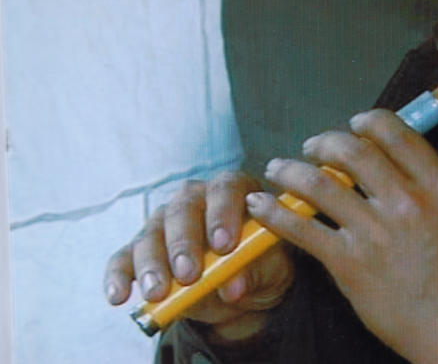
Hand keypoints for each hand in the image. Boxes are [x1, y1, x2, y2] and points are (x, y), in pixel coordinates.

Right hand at [103, 172, 294, 339]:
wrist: (241, 288)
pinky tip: (119, 296)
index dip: (223, 214)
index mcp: (233, 191)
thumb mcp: (270, 270)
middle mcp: (195, 199)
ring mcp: (164, 222)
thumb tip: (232, 287)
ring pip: (151, 234)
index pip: (226, 189)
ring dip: (152, 264)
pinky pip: (124, 257)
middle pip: (182, 209)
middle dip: (184, 243)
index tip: (224, 245)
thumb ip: (255, 273)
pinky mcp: (142, 249)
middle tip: (189, 274)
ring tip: (157, 293)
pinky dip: (119, 276)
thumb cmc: (260, 266)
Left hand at [245, 110, 437, 363]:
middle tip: (311, 146)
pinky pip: (301, 229)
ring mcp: (375, 233)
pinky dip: (274, 212)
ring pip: (319, 184)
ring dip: (290, 170)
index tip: (353, 124)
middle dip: (324, 142)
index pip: (397, 134)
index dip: (368, 121)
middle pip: (352, 151)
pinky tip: (260, 205)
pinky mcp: (349, 264)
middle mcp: (407, 203)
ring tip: (277, 168)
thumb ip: (426, 186)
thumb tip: (388, 161)